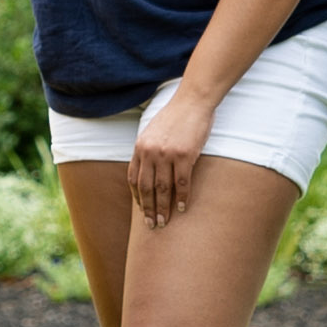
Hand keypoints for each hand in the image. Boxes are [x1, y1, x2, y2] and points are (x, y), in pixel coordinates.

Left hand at [129, 88, 213, 227]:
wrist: (193, 101)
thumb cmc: (175, 116)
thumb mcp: (153, 131)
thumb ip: (148, 150)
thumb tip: (147, 170)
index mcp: (140, 147)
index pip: (134, 178)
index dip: (137, 197)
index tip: (142, 210)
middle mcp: (150, 152)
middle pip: (146, 188)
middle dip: (148, 209)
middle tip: (151, 225)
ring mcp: (166, 154)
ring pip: (162, 189)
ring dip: (163, 208)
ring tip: (164, 222)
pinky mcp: (184, 155)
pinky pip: (181, 183)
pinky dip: (182, 198)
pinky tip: (182, 208)